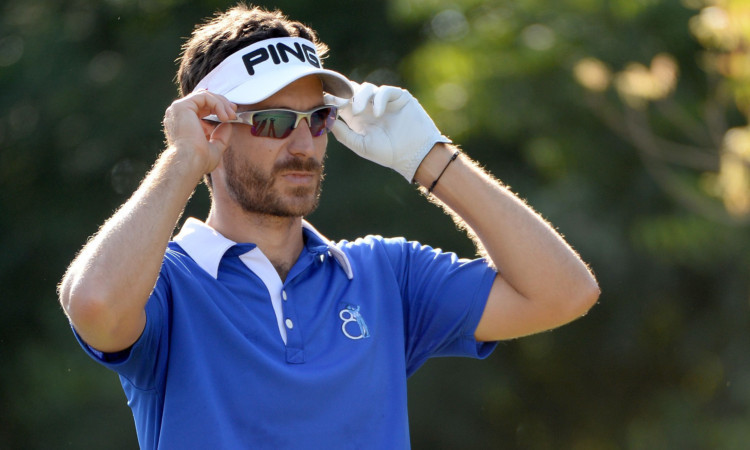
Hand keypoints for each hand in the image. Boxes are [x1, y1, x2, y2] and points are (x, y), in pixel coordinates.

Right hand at [162, 89, 236, 173]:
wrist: (190, 162)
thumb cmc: (199, 161)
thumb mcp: (215, 147)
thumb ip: (220, 135)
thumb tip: (228, 123)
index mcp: (184, 123)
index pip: (201, 106)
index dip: (219, 107)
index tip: (232, 114)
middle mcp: (178, 114)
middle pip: (203, 98)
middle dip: (222, 103)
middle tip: (234, 111)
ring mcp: (178, 109)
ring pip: (204, 95)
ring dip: (221, 104)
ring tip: (231, 116)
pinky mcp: (182, 106)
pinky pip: (204, 96)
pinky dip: (217, 104)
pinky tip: (224, 117)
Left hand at [326, 82, 450, 181]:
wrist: (414, 155)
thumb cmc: (388, 154)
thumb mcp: (361, 145)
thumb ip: (344, 133)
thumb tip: (327, 119)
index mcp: (358, 118)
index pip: (342, 102)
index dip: (333, 99)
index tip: (325, 101)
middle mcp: (369, 106)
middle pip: (352, 90)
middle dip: (344, 93)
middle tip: (339, 102)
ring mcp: (384, 100)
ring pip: (366, 88)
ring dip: (359, 97)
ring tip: (358, 111)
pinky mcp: (399, 97)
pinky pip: (384, 91)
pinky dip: (378, 99)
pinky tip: (377, 113)